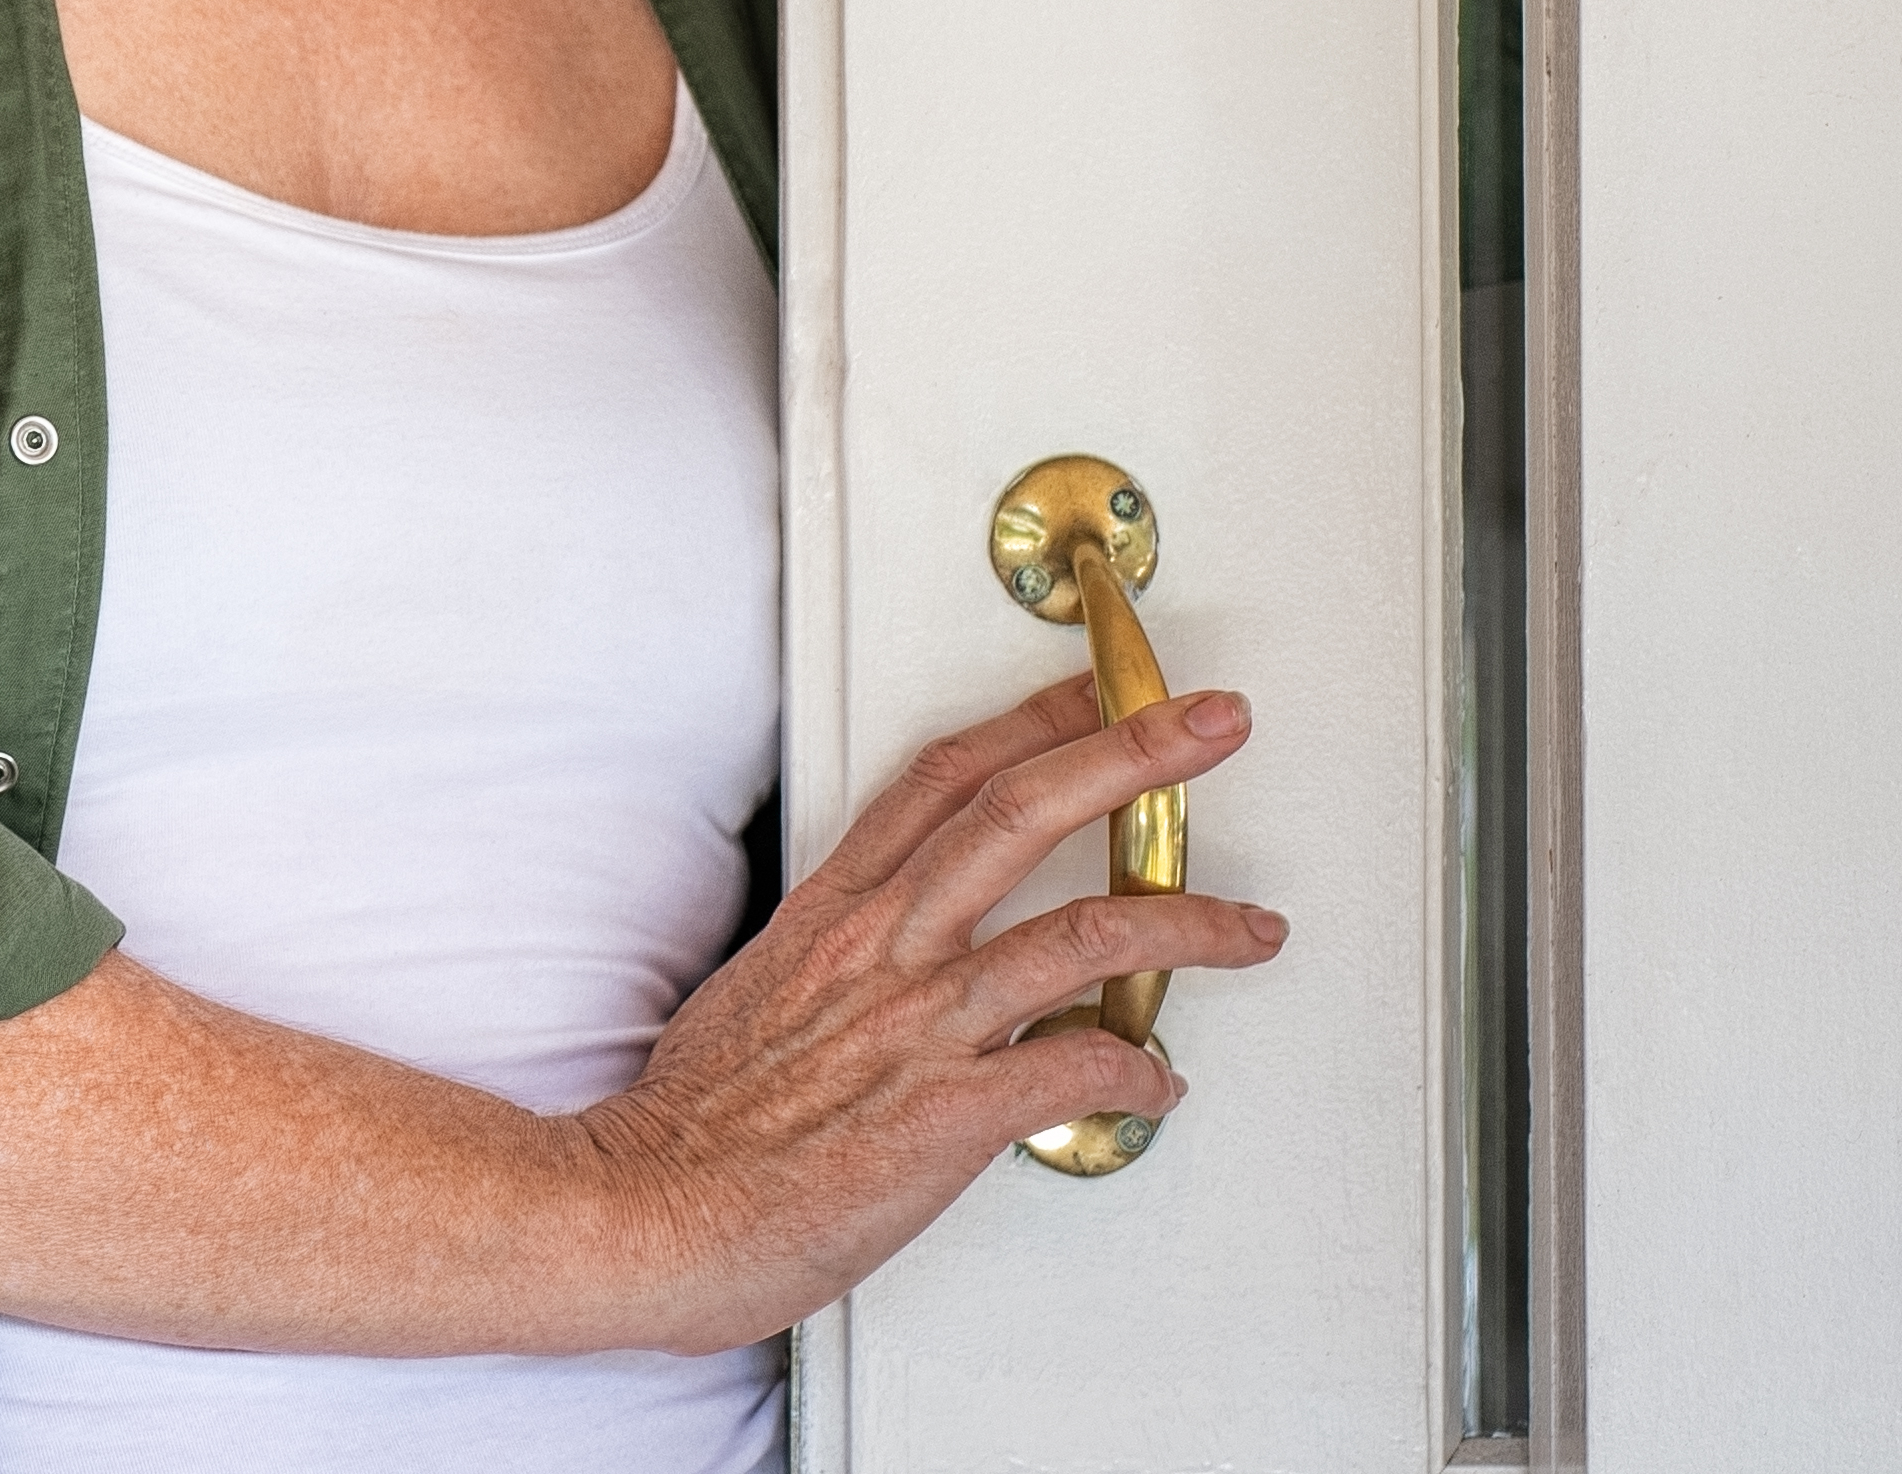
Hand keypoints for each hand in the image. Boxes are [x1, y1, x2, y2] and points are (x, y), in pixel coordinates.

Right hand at [567, 674, 1288, 1352]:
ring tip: (1253, 927)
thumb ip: (838, 980)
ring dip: (1188, 921)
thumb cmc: (694, 1131)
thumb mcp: (755, 1005)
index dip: (1031, 721)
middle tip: (1209, 722)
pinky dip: (1140, 1069)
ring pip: (1084, 932)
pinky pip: (1081, 1068)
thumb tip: (889, 994)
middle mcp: (881, 949)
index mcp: (832, 916)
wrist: (648, 1210)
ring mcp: (918, 1023)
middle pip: (1021, 810)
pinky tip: (1160, 1082)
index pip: (944, 780)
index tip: (1095, 690)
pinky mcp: (950, 1112)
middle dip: (1131, 754)